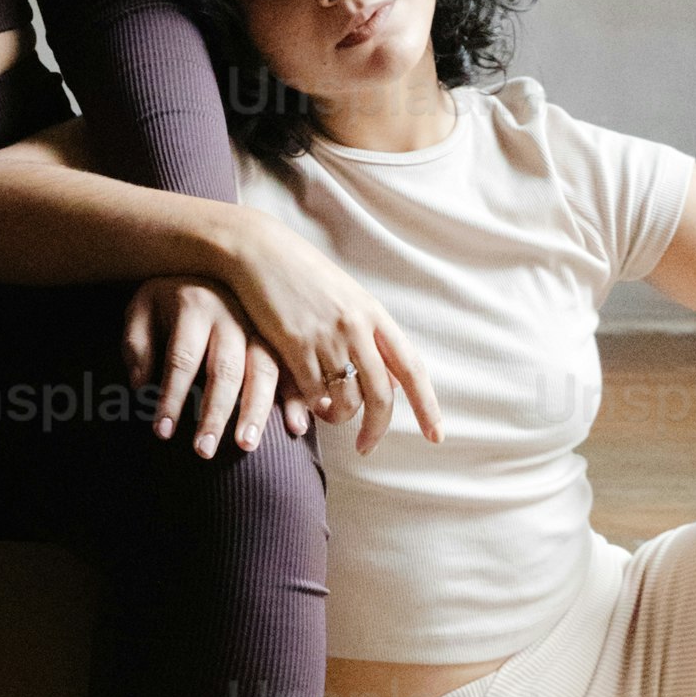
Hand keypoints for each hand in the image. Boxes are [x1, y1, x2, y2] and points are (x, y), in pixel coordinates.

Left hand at [123, 279, 296, 456]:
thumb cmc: (168, 298)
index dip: (171, 396)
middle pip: (225, 369)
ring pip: (263, 370)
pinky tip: (298, 427)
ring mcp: (261, 326)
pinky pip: (292, 369)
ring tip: (246, 446)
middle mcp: (232, 315)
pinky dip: (297, 398)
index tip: (161, 433)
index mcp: (194, 306)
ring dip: (256, 410)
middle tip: (203, 450)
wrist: (209, 261)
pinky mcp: (281, 337)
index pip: (182, 359)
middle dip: (215, 413)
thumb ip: (136, 344)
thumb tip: (140, 384)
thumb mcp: (141, 308)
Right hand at [212, 217, 441, 454]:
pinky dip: (313, 405)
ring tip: (329, 416)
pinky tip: (308, 405)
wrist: (259, 250)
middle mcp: (357, 326)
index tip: (436, 436)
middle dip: (377, 428)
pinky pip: (312, 391)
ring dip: (339, 417)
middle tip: (366, 446)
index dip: (427, 406)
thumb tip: (387, 372)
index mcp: (375, 314)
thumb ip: (367, 331)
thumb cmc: (301, 274)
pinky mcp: (294, 343)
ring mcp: (326, 335)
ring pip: (346, 398)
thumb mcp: (346, 296)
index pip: (411, 368)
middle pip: (380, 394)